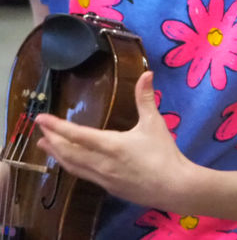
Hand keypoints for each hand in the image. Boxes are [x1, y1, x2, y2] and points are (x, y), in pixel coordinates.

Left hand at [35, 70, 188, 210]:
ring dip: (57, 154)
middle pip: (68, 152)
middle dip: (52, 140)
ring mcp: (102, 178)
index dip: (57, 126)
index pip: (77, 135)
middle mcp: (101, 163)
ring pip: (72, 166)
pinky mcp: (107, 187)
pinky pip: (82, 175)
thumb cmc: (163, 152)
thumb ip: (146, 98)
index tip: (41, 118)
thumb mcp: (155, 123)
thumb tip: (147, 73)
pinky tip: (70, 161)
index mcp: (111, 145)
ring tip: (45, 145)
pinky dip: (70, 165)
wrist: (172, 186)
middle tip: (41, 129)